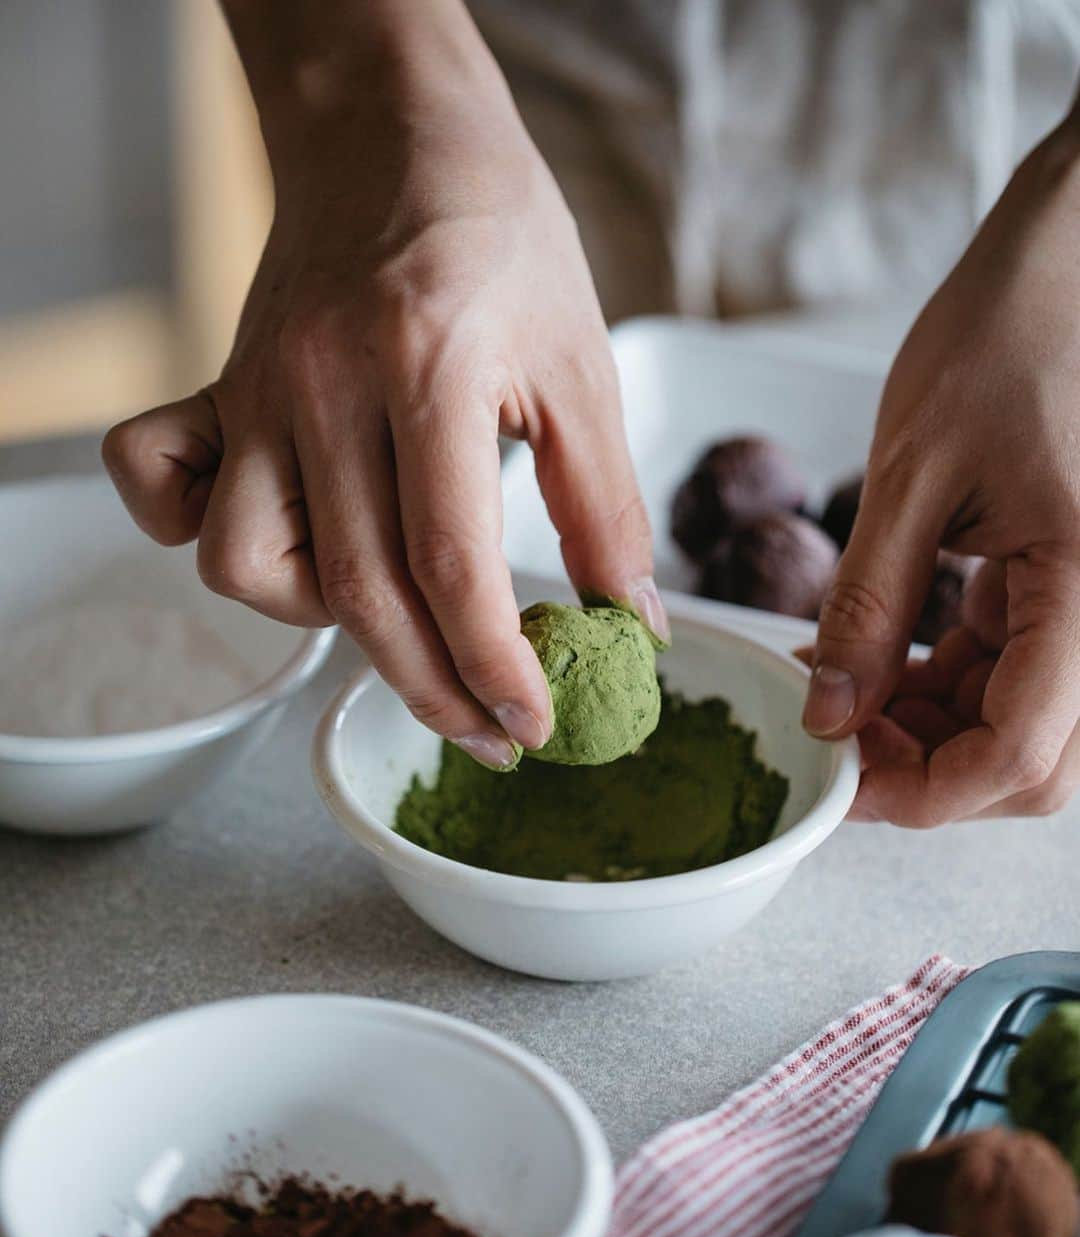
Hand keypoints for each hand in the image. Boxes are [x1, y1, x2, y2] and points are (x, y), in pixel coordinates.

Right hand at [102, 3, 661, 769]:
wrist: (393, 133)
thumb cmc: (499, 237)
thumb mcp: (581, 362)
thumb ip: (606, 503)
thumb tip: (629, 623)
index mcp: (429, 369)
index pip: (451, 567)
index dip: (494, 667)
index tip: (532, 722)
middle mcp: (325, 386)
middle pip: (359, 594)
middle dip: (432, 689)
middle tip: (490, 734)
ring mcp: (258, 390)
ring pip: (245, 563)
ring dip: (323, 623)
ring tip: (394, 609)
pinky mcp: (218, 389)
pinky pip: (158, 487)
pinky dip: (201, 535)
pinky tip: (285, 539)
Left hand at [802, 115, 1079, 824]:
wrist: (1070, 260)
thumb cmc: (1006, 335)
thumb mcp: (912, 477)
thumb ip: (868, 609)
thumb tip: (829, 713)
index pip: (1018, 758)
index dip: (922, 792)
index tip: (838, 778)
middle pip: (1027, 762)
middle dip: (926, 769)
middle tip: (833, 735)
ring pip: (1016, 722)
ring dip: (927, 728)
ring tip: (839, 687)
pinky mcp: (1063, 583)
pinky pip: (1009, 668)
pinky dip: (938, 680)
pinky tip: (873, 654)